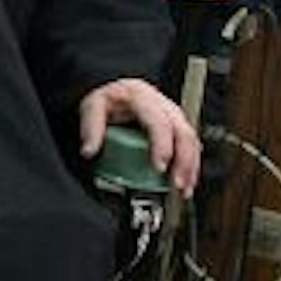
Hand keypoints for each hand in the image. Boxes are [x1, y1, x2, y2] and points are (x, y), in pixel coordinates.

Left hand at [77, 77, 199, 194]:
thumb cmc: (107, 99)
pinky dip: (192, 165)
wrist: (115, 89)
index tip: (160, 167)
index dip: (162, 145)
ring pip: (191, 140)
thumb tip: (88, 151)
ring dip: (191, 167)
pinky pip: (191, 145)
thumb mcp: (92, 107)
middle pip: (183, 133)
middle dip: (183, 161)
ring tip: (184, 190)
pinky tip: (187, 181)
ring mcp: (173, 114)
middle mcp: (163, 105)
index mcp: (142, 98)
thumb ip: (91, 128)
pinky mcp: (178, 125)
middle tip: (176, 184)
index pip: (159, 123)